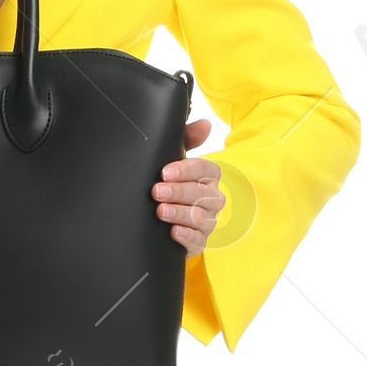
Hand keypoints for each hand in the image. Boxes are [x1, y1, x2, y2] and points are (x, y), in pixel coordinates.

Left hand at [154, 116, 224, 250]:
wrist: (155, 220)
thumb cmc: (169, 184)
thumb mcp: (171, 159)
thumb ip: (186, 140)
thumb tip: (205, 124)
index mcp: (208, 176)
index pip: (206, 169)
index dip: (186, 170)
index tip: (165, 172)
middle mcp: (211, 199)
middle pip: (203, 194)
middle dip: (179, 192)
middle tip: (157, 191)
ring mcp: (207, 221)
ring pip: (202, 218)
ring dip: (181, 213)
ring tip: (161, 211)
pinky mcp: (198, 241)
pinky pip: (199, 241)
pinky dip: (186, 236)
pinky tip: (172, 232)